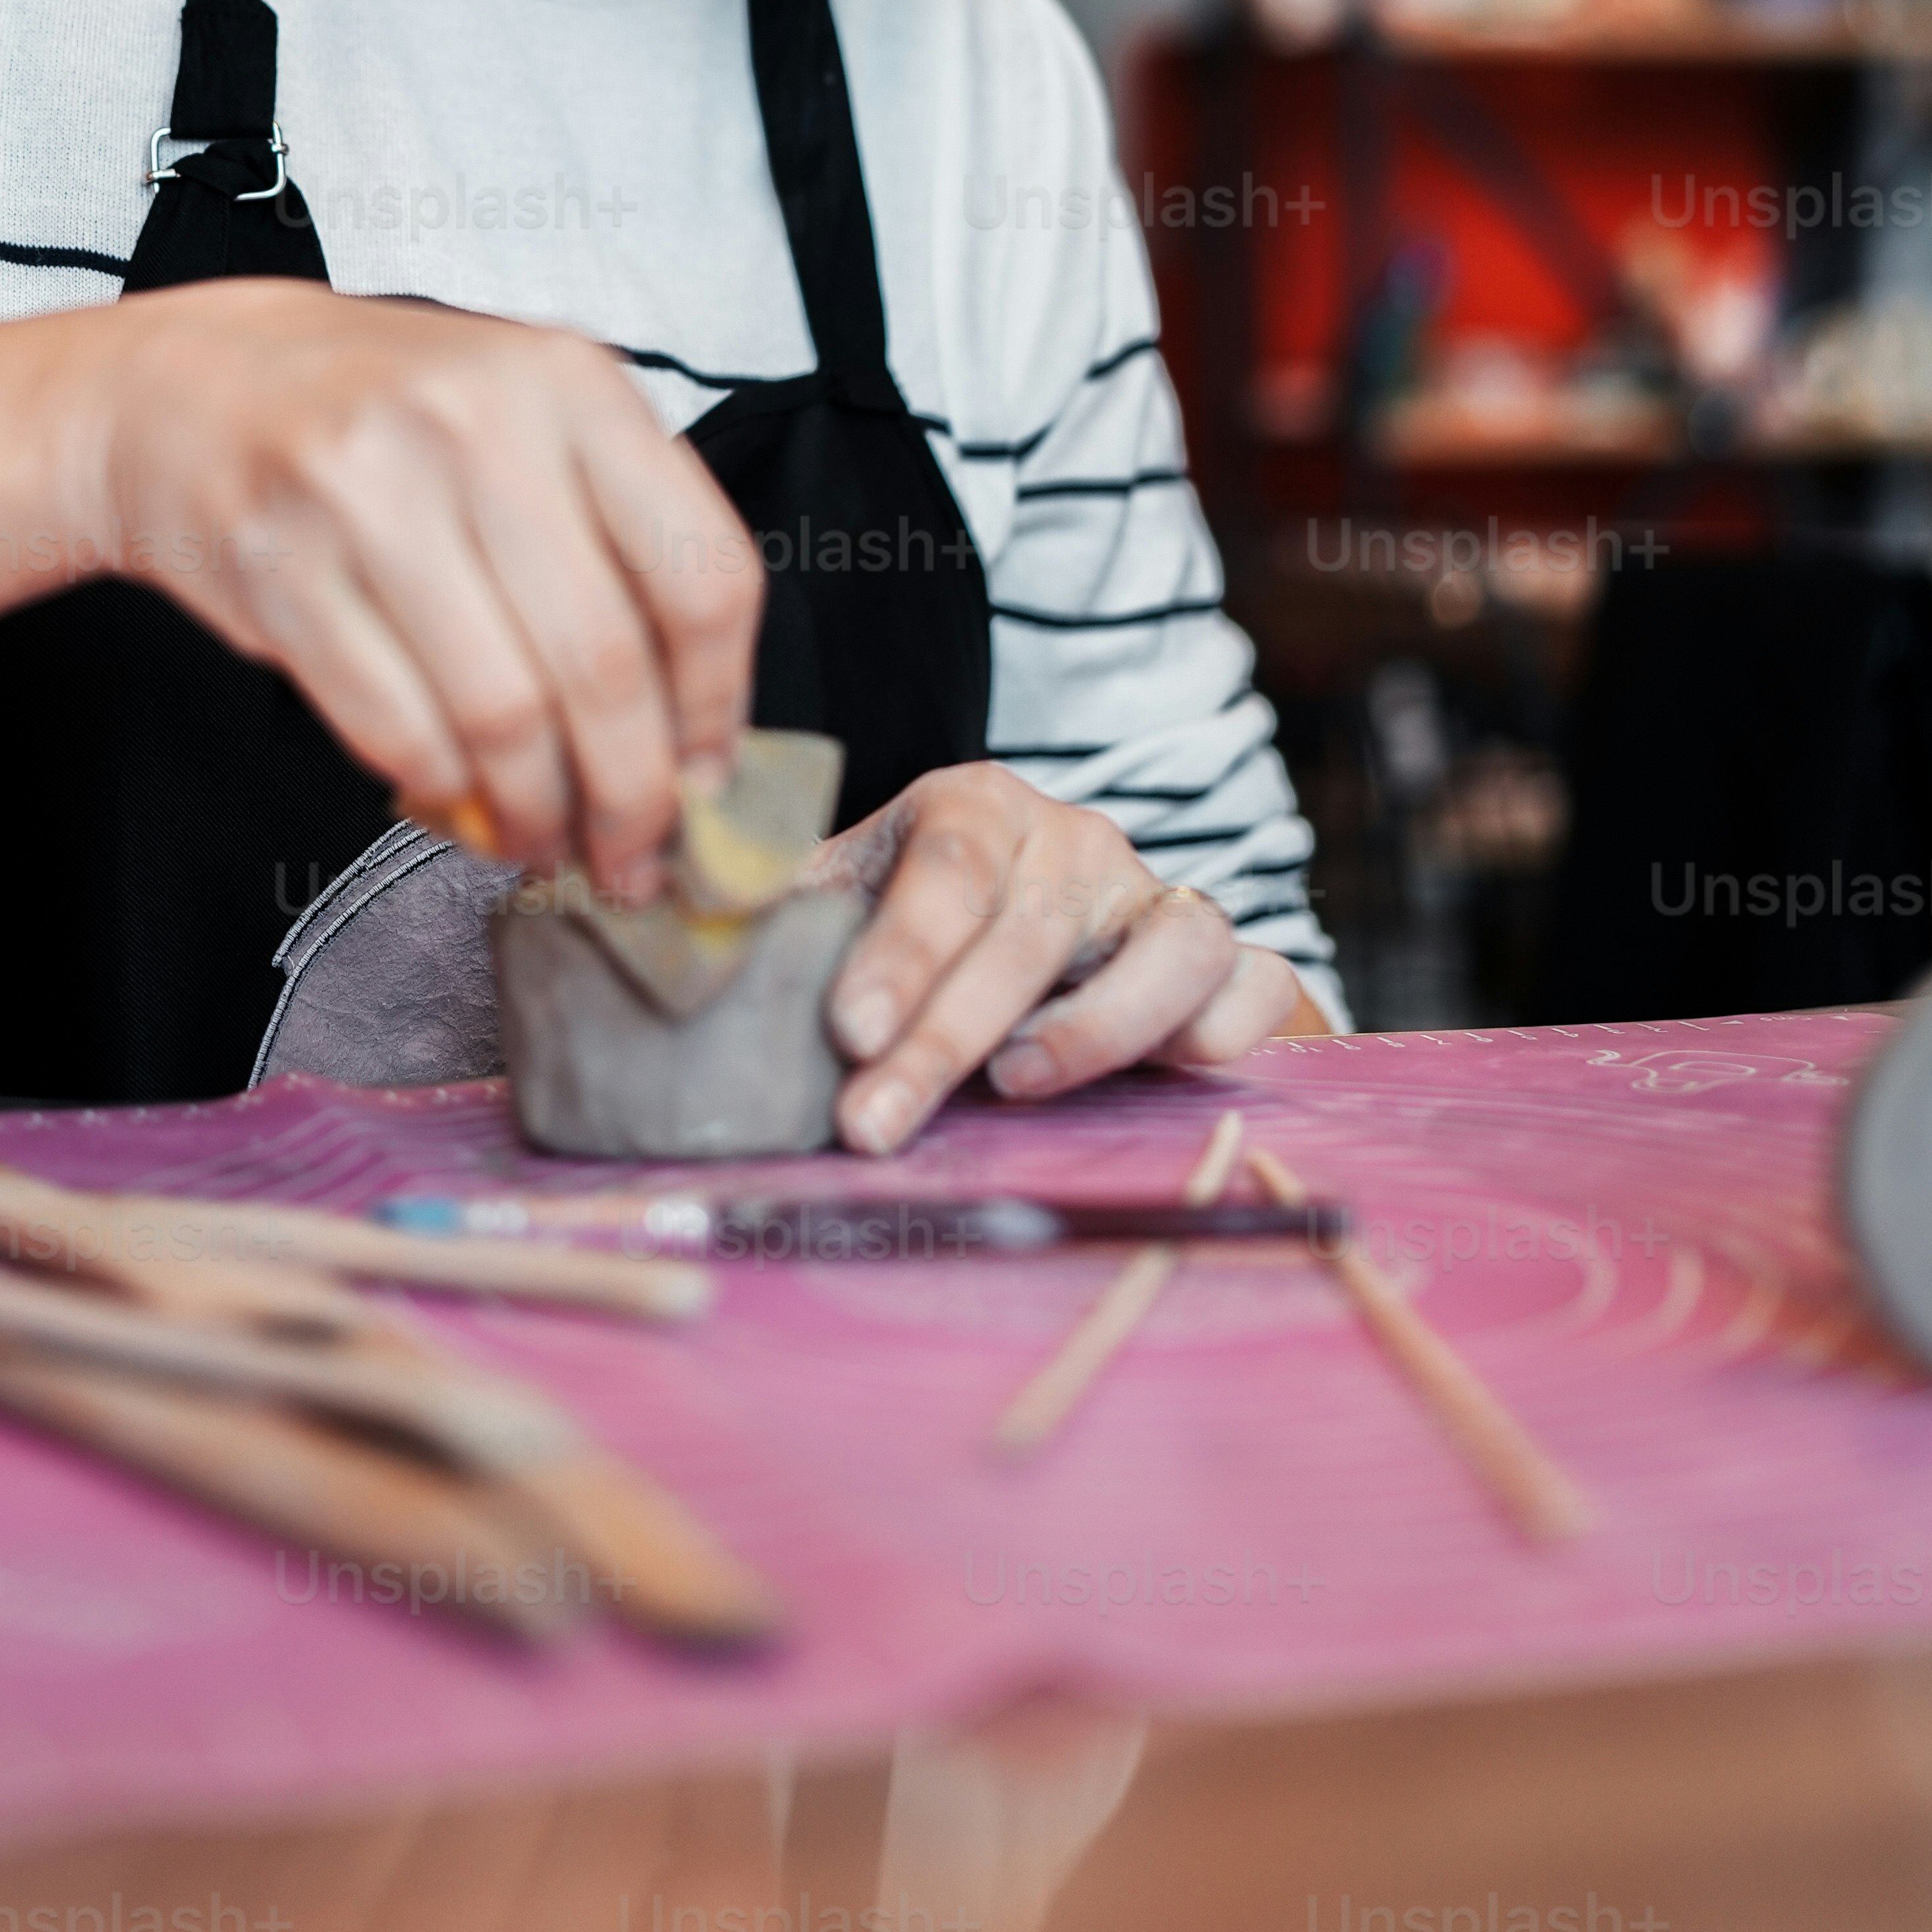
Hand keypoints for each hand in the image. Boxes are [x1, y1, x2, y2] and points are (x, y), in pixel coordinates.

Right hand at [66, 277, 759, 883]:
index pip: (700, 576)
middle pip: (604, 665)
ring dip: (535, 812)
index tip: (707, 781)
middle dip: (632, 796)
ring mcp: (370, 492)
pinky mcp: (282, 566)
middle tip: (631, 856)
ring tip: (541, 840)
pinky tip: (454, 796)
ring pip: (502, 714)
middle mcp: (478, 422)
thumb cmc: (387, 422)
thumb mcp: (528, 425)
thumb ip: (616, 547)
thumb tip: (693, 742)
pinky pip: (396, 728)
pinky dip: (439, 788)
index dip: (718, 708)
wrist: (195, 384)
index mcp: (571, 382)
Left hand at [816, 767, 1317, 1152]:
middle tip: (872, 1124)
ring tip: (1012, 1087)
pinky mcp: (1224, 962)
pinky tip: (1163, 1077)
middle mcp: (1076, 841)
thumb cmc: (915, 927)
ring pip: (1166, 946)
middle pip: (1027, 931)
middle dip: (945, 1038)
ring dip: (1093, 1025)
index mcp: (975, 806)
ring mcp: (1160, 896)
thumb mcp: (840, 900)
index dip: (901, 951)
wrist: (1042, 928)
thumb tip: (678, 925)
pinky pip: (1253, 986)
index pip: (946, 866)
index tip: (850, 1032)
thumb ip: (774, 915)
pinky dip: (1219, 1030)